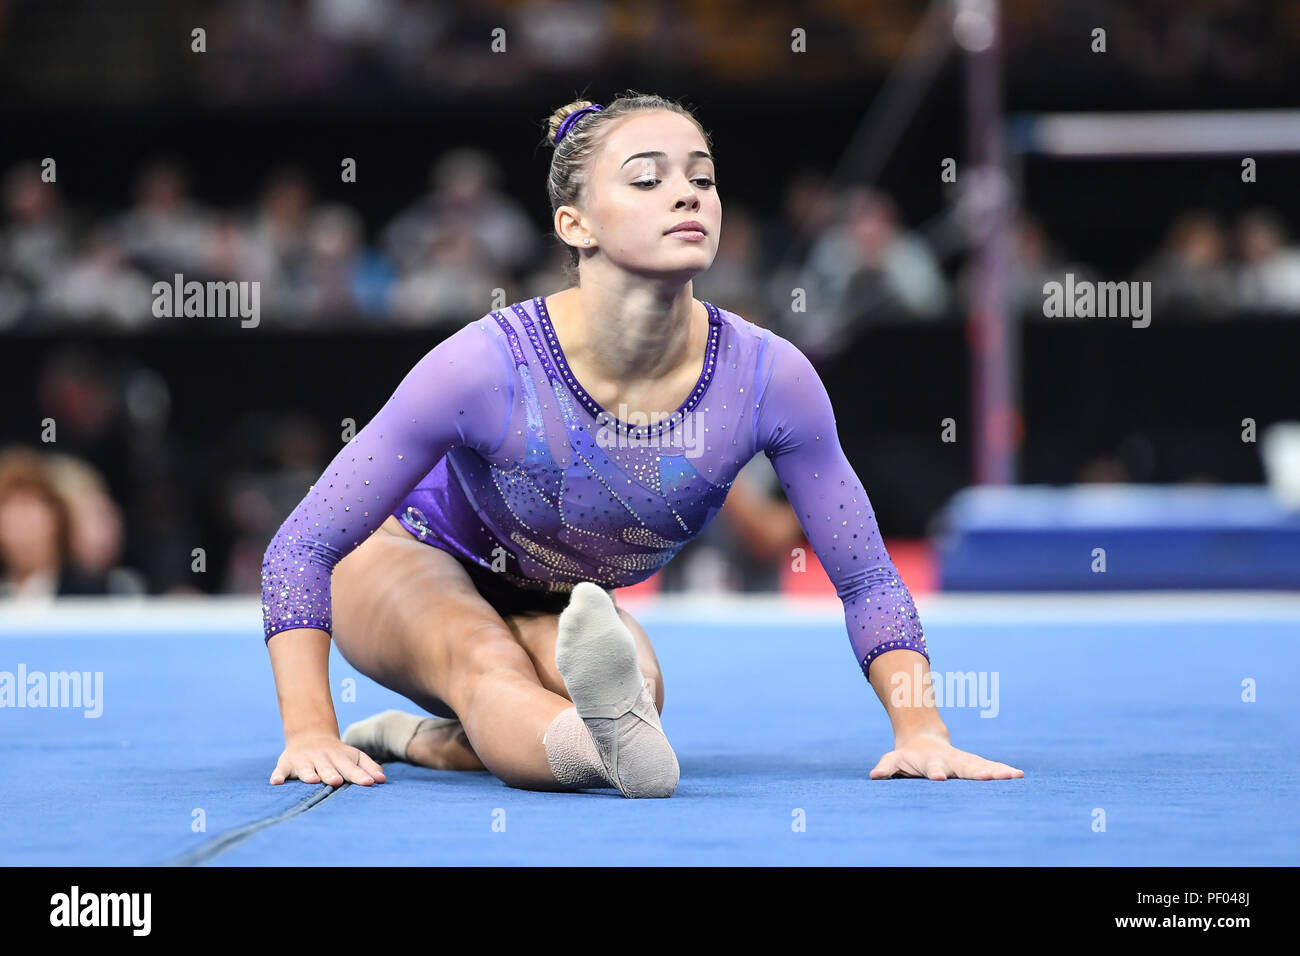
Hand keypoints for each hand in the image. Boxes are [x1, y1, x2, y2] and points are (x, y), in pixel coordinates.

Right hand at [270, 731, 387, 786]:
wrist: (310, 735)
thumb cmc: (337, 754)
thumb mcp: (354, 756)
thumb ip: (368, 767)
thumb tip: (383, 780)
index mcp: (340, 757)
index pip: (351, 768)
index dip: (360, 775)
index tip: (369, 783)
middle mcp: (322, 758)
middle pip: (328, 768)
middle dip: (332, 774)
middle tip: (337, 781)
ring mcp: (304, 761)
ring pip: (306, 769)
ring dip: (309, 774)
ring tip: (312, 780)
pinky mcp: (287, 763)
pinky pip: (282, 770)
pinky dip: (279, 775)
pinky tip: (276, 782)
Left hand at [870, 728, 1023, 780]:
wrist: (922, 740)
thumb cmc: (907, 757)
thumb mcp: (893, 760)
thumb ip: (886, 767)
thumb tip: (874, 776)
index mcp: (930, 763)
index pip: (934, 769)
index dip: (936, 773)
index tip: (940, 778)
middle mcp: (950, 761)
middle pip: (963, 767)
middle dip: (975, 772)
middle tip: (988, 777)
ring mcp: (963, 761)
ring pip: (981, 766)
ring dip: (996, 771)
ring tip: (1012, 776)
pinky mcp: (974, 764)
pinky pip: (991, 767)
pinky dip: (1003, 771)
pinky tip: (1019, 775)